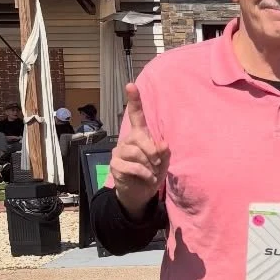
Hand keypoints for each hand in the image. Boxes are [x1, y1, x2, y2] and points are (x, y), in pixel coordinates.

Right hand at [111, 81, 169, 217]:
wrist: (140, 193)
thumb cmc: (152, 173)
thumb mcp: (163, 162)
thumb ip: (164, 152)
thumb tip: (163, 143)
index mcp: (139, 135)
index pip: (136, 115)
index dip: (134, 100)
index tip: (131, 85)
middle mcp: (127, 141)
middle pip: (139, 137)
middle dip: (152, 151)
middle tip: (158, 163)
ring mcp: (119, 152)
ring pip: (135, 153)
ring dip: (149, 165)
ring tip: (151, 172)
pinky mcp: (115, 165)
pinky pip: (132, 166)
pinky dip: (144, 173)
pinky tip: (146, 178)